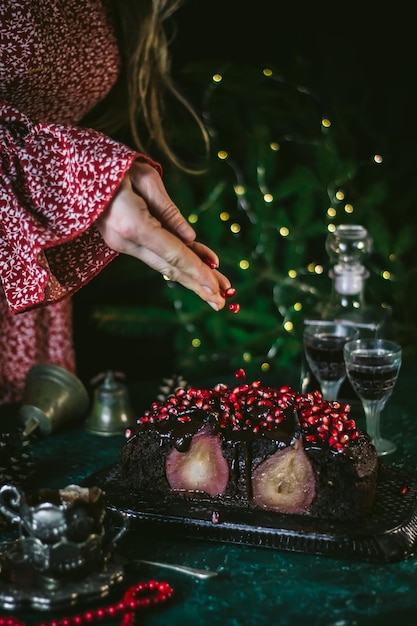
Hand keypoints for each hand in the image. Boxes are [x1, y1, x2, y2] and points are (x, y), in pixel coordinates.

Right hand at [95, 161, 231, 309]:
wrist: (73, 169)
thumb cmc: (112, 164)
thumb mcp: (146, 178)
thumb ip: (169, 211)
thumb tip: (190, 238)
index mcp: (133, 226)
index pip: (173, 254)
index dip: (198, 272)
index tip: (217, 289)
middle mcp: (126, 242)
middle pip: (169, 267)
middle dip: (197, 285)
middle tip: (221, 303)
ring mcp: (122, 244)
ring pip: (163, 264)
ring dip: (190, 278)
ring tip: (214, 293)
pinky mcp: (123, 241)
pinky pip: (155, 254)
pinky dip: (177, 262)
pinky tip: (198, 268)